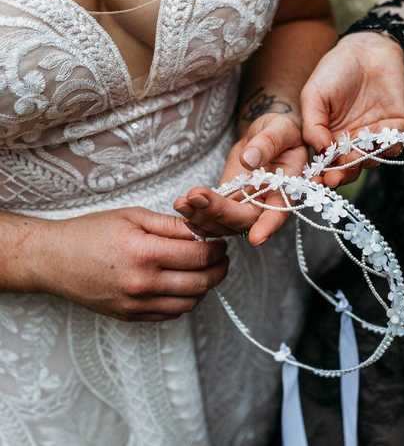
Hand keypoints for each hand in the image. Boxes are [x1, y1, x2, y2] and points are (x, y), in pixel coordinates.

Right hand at [29, 208, 228, 321]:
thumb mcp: (133, 217)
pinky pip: (170, 314)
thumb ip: (171, 225)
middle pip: (201, 283)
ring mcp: (136, 304)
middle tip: (221, 258)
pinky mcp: (130, 316)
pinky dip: (185, 301)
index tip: (220, 243)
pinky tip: (184, 285)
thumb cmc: (90, 233)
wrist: (52, 259)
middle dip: (218, 270)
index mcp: (144, 253)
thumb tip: (203, 230)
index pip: (199, 256)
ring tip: (205, 271)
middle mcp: (142, 283)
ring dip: (205, 288)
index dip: (217, 249)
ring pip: (190, 303)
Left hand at [174, 113, 306, 244]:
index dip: (268, 226)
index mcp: (285, 188)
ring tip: (181, 202)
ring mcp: (246, 205)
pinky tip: (182, 204)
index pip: (278, 212)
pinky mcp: (229, 202)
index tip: (255, 239)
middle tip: (195, 196)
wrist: (268, 134)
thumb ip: (267, 143)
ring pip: (225, 224)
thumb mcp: (280, 129)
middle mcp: (266, 204)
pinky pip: (213, 216)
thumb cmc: (282, 131)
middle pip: (243, 220)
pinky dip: (197, 214)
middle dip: (219, 213)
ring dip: (202, 217)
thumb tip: (248, 160)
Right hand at [301, 32, 403, 186]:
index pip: (326, 165)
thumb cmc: (334, 70)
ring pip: (371, 160)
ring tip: (354, 152)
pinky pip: (394, 146)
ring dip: (362, 160)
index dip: (322, 175)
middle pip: (349, 169)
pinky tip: (375, 139)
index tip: (318, 181)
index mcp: (329, 138)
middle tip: (336, 176)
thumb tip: (321, 151)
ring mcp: (374, 136)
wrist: (367, 48)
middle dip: (343, 174)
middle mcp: (352, 142)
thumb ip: (312, 124)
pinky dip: (386, 147)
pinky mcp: (396, 127)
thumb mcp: (313, 95)